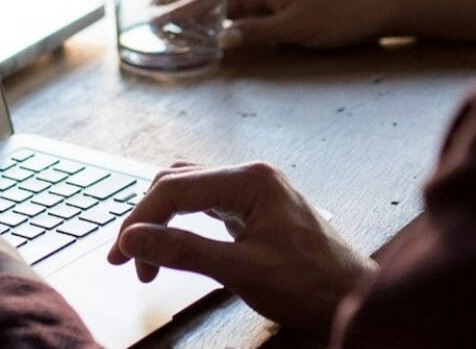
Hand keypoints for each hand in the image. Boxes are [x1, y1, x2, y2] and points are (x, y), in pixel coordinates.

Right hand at [106, 162, 374, 337]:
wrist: (354, 301)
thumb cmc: (312, 286)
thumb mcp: (240, 271)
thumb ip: (183, 251)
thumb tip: (133, 239)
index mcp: (251, 180)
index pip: (174, 189)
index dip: (139, 221)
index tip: (121, 256)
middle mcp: (252, 176)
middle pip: (177, 184)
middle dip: (146, 221)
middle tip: (126, 260)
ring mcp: (255, 191)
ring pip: (189, 192)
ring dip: (162, 221)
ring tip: (145, 257)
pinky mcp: (257, 209)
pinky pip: (207, 205)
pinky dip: (183, 224)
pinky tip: (175, 245)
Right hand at [155, 0, 394, 49]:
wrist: (377, 9)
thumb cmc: (338, 16)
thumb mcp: (295, 28)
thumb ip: (256, 32)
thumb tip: (220, 40)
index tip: (156, 4)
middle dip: (184, 7)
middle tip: (158, 25)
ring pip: (229, 5)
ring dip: (203, 17)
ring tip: (178, 32)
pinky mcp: (284, 9)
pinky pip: (246, 14)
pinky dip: (226, 24)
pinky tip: (217, 36)